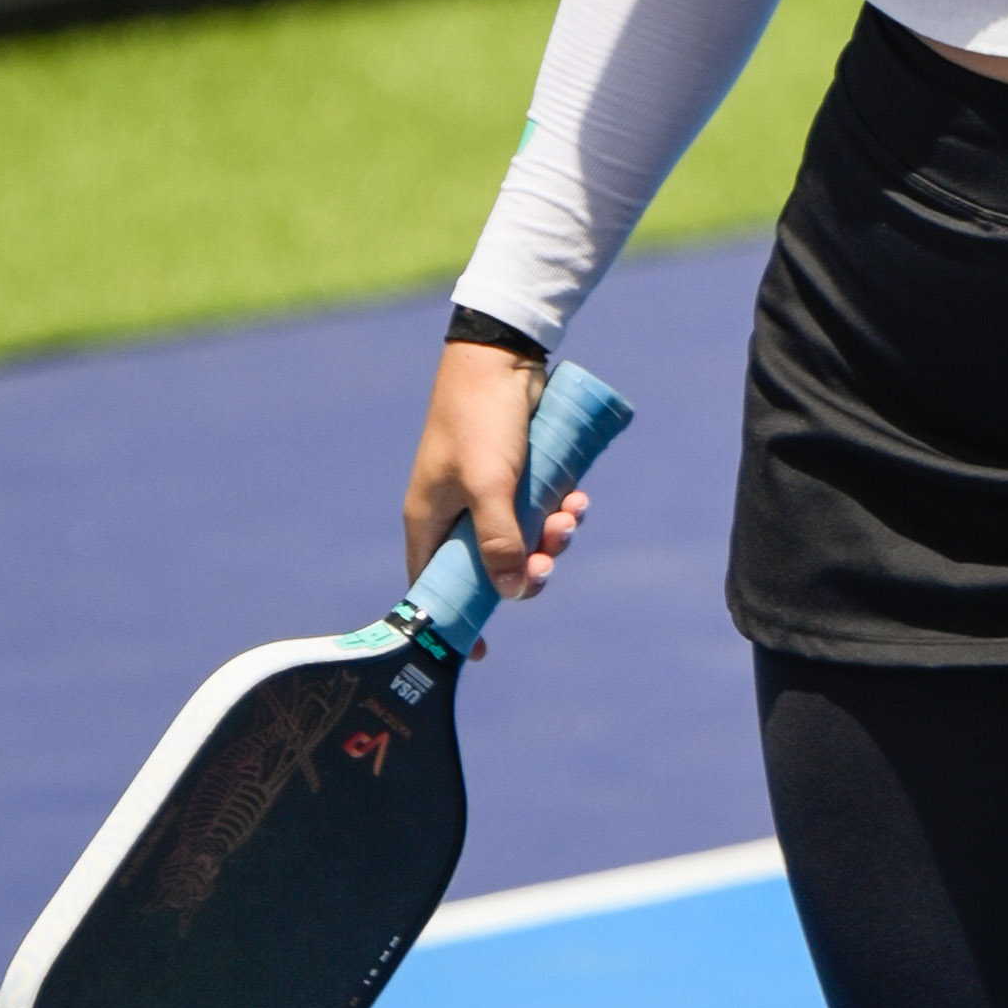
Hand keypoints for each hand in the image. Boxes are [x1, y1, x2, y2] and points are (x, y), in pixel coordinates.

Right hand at [401, 340, 587, 606]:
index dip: (456, 619)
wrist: (502, 355)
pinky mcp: (513, 474)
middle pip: (490, 568)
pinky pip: (538, 509)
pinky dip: (559, 509)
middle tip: (552, 555)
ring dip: (553, 535)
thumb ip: (500, 542)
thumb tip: (514, 593)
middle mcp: (452, 513)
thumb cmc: (482, 419)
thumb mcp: (490, 486)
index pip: (433, 587)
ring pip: (521, 539)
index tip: (481, 652)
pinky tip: (579, 495)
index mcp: (429, 522)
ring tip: (573, 511)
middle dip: (528, 566)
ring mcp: (483, 493)